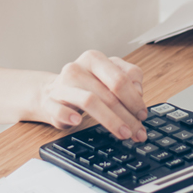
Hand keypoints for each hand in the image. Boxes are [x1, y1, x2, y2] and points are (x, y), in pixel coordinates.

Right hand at [33, 50, 147, 141]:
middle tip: (138, 131)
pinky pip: (59, 109)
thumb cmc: (84, 87)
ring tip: (123, 133)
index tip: (143, 115)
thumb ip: (127, 80)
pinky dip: (68, 115)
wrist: (49, 93)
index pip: (121, 78)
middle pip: (109, 93)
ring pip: (90, 101)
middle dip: (128, 116)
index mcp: (95, 59)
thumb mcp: (107, 78)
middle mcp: (78, 68)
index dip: (135, 99)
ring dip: (110, 120)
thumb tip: (138, 93)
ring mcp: (62, 85)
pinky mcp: (49, 102)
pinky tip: (78, 122)